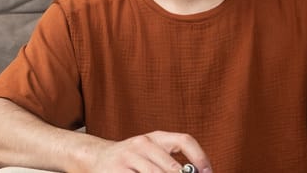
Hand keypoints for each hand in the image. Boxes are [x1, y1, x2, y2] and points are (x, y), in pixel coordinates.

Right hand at [86, 131, 211, 172]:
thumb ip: (170, 160)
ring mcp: (128, 157)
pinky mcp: (117, 170)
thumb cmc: (132, 158)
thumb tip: (195, 172)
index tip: (208, 172)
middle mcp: (143, 143)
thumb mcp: (152, 152)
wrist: (98, 157)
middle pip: (171, 166)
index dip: (200, 157)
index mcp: (157, 137)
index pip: (184, 140)